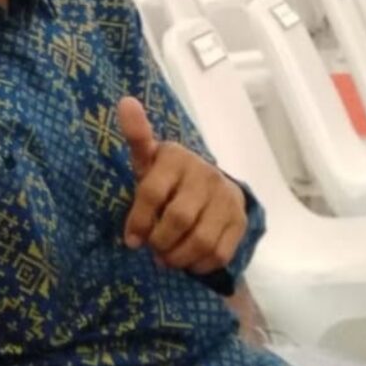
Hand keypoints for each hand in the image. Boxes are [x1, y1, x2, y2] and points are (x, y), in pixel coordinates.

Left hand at [118, 96, 247, 273]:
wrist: (211, 183)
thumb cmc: (168, 175)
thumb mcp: (149, 158)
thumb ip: (137, 136)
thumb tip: (125, 101)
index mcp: (176, 157)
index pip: (152, 191)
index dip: (139, 220)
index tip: (131, 240)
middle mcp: (205, 173)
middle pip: (178, 219)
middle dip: (159, 241)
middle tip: (152, 248)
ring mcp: (225, 197)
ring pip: (200, 240)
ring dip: (178, 256)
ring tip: (167, 257)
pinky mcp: (240, 219)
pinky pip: (220, 253)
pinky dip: (199, 264)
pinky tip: (188, 260)